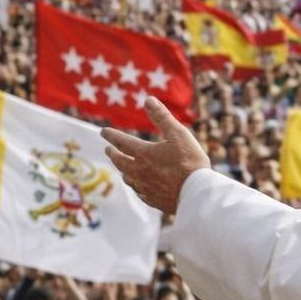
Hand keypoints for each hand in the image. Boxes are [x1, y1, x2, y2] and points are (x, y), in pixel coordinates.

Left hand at [101, 97, 210, 214]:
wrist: (197, 193)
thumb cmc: (190, 162)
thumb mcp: (179, 134)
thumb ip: (162, 117)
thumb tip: (148, 99)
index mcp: (144, 154)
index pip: (121, 142)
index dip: (111, 135)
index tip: (103, 132)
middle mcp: (139, 171)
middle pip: (120, 161)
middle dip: (113, 154)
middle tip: (108, 150)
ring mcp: (145, 187)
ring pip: (127, 178)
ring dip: (123, 170)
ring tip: (123, 168)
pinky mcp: (153, 200)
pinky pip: (139, 192)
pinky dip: (136, 186)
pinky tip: (139, 187)